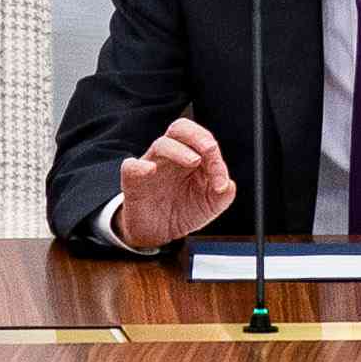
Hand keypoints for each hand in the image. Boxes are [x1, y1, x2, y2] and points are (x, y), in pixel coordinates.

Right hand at [108, 118, 235, 253]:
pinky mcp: (133, 181)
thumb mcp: (208, 206)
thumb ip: (223, 195)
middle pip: (180, 128)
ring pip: (161, 144)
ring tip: (193, 161)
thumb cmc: (182, 211)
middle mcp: (171, 156)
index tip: (221, 184)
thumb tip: (229, 185)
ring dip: (179, 150)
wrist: (156, 233)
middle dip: (197, 135)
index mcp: (190, 157)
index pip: (204, 142)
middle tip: (210, 149)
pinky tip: (151, 170)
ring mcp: (151, 165)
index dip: (216, 158)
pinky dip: (140, 166)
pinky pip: (131, 166)